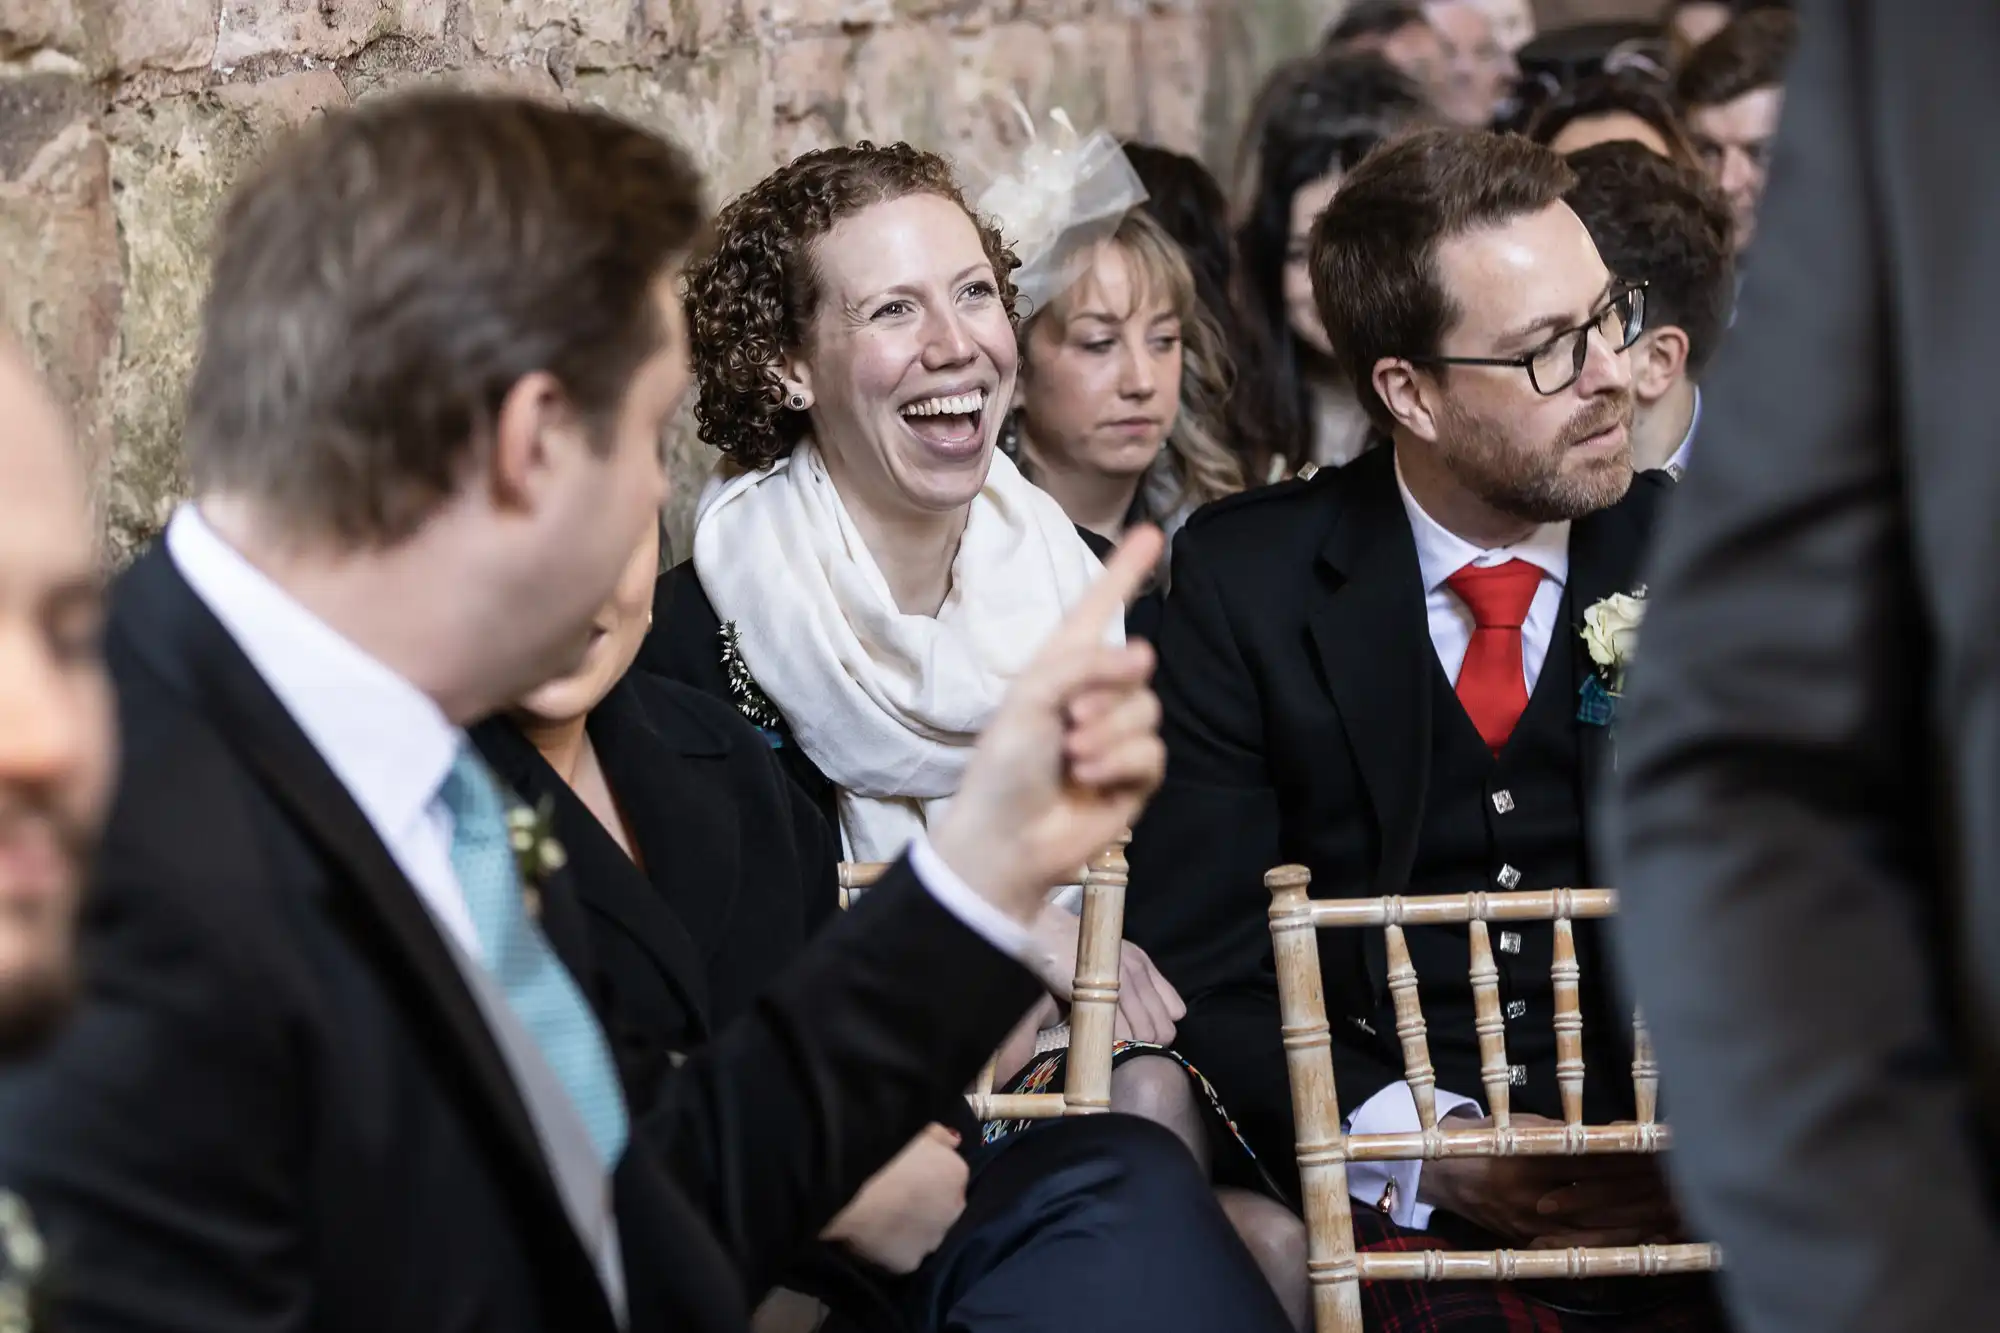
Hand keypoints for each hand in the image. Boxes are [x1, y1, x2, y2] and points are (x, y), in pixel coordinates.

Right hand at [820, 1124, 968, 1274]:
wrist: (858, 1195)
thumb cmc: (886, 1156)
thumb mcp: (917, 1135)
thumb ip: (940, 1136)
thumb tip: (955, 1140)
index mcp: (956, 1174)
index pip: (951, 1177)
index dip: (930, 1177)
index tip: (908, 1175)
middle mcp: (954, 1210)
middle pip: (943, 1208)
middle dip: (927, 1205)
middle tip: (897, 1197)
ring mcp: (934, 1240)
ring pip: (926, 1235)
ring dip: (913, 1229)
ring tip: (885, 1218)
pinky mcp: (911, 1263)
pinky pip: (905, 1256)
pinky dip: (895, 1249)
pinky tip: (877, 1238)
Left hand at [931, 527, 1165, 920]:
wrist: (1006, 839)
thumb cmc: (1002, 767)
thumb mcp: (1030, 700)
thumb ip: (1084, 666)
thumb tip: (1145, 657)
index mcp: (1060, 668)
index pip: (1099, 608)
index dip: (1125, 570)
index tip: (1153, 532)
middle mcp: (1093, 695)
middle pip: (1136, 668)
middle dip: (1106, 693)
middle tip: (1067, 723)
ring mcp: (1116, 736)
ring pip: (1148, 711)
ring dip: (1110, 734)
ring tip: (1072, 757)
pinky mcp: (1134, 778)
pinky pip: (1153, 753)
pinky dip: (1121, 763)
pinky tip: (1088, 779)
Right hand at [1026, 904, 1183, 1044]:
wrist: (1047, 933)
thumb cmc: (1074, 949)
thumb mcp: (1113, 959)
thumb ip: (1132, 982)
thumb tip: (1140, 1018)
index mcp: (1145, 965)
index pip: (1176, 1010)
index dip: (1161, 1027)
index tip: (1142, 1033)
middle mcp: (1140, 974)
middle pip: (1163, 1029)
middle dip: (1149, 1044)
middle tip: (1128, 1047)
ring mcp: (1123, 984)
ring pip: (1145, 1034)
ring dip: (1132, 1047)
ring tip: (1114, 1048)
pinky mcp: (1102, 995)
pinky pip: (1121, 1032)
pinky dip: (1115, 1044)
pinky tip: (1103, 1043)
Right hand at [1416, 1114, 1677, 1245]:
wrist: (1443, 1175)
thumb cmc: (1486, 1140)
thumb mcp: (1520, 1125)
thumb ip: (1561, 1133)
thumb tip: (1608, 1136)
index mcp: (1527, 1158)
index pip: (1589, 1161)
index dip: (1627, 1160)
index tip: (1658, 1156)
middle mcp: (1529, 1195)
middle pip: (1598, 1200)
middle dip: (1639, 1196)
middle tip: (1675, 1191)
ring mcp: (1530, 1223)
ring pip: (1592, 1229)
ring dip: (1633, 1225)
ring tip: (1668, 1219)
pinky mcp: (1530, 1241)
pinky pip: (1577, 1247)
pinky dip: (1609, 1245)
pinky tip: (1636, 1240)